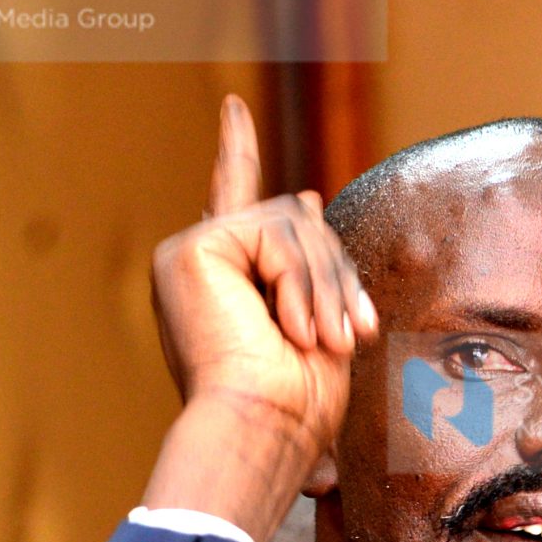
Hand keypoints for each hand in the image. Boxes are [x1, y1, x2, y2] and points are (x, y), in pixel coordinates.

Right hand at [142, 95, 378, 535]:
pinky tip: (292, 328)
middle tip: (349, 339)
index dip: (236, 151)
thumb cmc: (295, 410)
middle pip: (298, 221)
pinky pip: (278, 232)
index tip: (233, 108)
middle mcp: (200, 261)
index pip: (233, 199)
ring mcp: (192, 252)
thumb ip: (310, 262)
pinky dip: (302, 283)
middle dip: (337, 277)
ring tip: (320, 343)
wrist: (263, 433)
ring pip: (296, 223)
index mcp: (225, 282)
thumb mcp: (320, 322)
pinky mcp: (195, 247)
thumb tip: (309, 196)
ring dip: (326, 288)